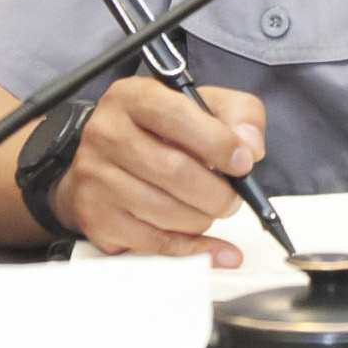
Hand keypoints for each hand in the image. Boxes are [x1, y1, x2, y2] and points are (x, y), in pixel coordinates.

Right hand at [53, 79, 267, 262]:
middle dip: (217, 191)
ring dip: (204, 218)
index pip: (176, 117)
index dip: (217, 143)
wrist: (110, 159)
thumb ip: (239, 114)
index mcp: (133, 97)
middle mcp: (107, 134)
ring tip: (211, 209)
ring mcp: (96, 177)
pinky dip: (194, 249)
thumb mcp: (204, 105)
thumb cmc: (162, 131)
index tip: (243, 162)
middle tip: (232, 196)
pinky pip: (154, 242)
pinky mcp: (97, 217)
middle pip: (174, 171)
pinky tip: (216, 249)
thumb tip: (250, 148)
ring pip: (165, 211)